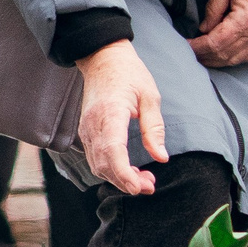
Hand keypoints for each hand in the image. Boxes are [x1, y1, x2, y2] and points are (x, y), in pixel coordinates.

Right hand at [76, 39, 168, 195]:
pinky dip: (111, 169)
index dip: (124, 174)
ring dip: (118, 178)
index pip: (112, 150)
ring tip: (143, 179)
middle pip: (103, 164)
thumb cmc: (129, 74)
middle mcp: (93, 124)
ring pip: (97, 165)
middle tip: (150, 185)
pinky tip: (129, 169)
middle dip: (125, 182)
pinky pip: (95, 158)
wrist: (102, 59)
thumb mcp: (150, 96)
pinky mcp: (86, 131)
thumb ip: (154, 128)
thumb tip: (161, 158)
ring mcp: (86, 128)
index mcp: (111, 112)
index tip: (138, 187)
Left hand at [189, 0, 247, 66]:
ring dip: (217, 59)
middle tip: (188, 52)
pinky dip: (232, 57)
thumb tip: (203, 29)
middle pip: (225, 54)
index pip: (216, 43)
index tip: (183, 45)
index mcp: (246, 19)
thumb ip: (213, 9)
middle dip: (204, 56)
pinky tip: (220, 53)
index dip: (197, 47)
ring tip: (200, 54)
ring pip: (237, 58)